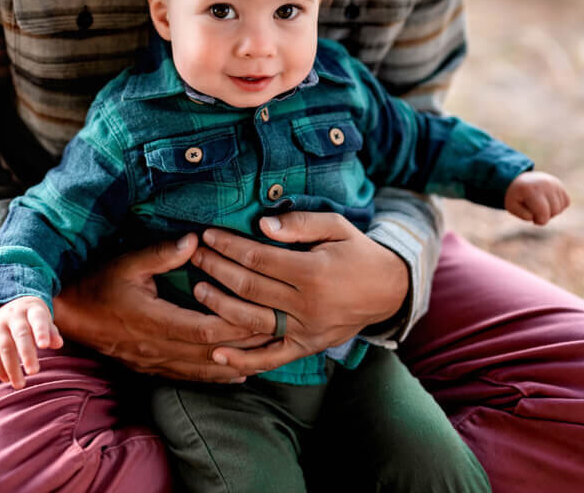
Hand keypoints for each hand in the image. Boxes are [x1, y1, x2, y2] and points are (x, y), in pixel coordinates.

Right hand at [0, 295, 62, 388]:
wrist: (6, 303)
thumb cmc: (32, 317)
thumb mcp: (43, 318)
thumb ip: (51, 331)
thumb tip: (58, 344)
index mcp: (31, 309)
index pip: (37, 319)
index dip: (41, 331)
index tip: (45, 346)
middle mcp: (14, 315)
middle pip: (21, 334)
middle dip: (27, 354)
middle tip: (34, 372)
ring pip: (4, 346)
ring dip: (11, 367)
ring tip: (20, 384)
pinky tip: (7, 379)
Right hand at [52, 233, 275, 382]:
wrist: (69, 315)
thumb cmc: (98, 283)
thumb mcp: (127, 261)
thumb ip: (163, 252)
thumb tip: (195, 240)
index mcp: (154, 321)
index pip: (205, 330)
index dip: (236, 326)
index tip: (264, 315)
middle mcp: (157, 348)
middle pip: (210, 354)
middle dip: (246, 346)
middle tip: (278, 335)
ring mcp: (153, 362)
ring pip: (202, 371)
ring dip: (236, 364)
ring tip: (268, 357)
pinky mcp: (150, 368)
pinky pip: (188, 378)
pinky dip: (216, 377)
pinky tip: (237, 374)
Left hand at [189, 211, 408, 376]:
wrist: (388, 290)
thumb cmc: (357, 252)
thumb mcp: (337, 227)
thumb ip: (300, 225)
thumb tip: (263, 224)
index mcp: (313, 273)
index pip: (259, 259)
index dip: (229, 246)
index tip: (207, 235)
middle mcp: (307, 305)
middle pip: (250, 288)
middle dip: (217, 269)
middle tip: (194, 256)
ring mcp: (306, 331)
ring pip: (254, 322)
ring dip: (221, 307)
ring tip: (198, 290)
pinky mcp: (306, 348)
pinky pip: (271, 358)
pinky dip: (244, 360)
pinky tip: (217, 355)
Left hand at [505, 170, 569, 224]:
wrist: (521, 181)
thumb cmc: (516, 196)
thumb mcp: (512, 207)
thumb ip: (524, 215)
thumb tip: (542, 216)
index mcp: (530, 189)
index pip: (543, 213)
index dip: (539, 221)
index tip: (532, 217)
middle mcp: (544, 184)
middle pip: (554, 211)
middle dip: (545, 216)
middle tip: (535, 211)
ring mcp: (554, 183)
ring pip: (560, 208)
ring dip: (551, 211)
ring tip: (541, 205)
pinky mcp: (560, 185)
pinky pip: (566, 202)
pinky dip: (558, 206)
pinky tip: (548, 201)